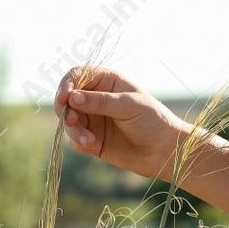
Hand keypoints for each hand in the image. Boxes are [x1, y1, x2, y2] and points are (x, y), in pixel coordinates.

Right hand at [54, 66, 190, 180]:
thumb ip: (99, 102)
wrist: (164, 151)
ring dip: (74, 131)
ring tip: (90, 141)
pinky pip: (75, 140)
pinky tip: (95, 147)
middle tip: (71, 121)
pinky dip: (80, 143)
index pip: (77, 76)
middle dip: (66, 111)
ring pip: (69, 122)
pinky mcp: (92, 139)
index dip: (67, 85)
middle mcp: (96, 99)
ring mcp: (94, 119)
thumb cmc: (152, 121)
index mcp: (106, 82)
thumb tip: (72, 97)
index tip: (64, 97)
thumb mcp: (127, 106)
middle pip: (67, 100)